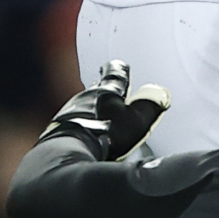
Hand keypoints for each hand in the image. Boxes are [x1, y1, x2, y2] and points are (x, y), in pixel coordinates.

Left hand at [43, 60, 173, 160]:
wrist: (68, 151)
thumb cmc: (106, 134)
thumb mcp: (137, 120)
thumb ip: (150, 105)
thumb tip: (159, 92)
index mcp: (107, 90)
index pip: (115, 72)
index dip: (119, 69)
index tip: (120, 66)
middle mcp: (85, 96)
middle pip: (97, 88)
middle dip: (105, 90)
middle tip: (111, 91)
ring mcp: (69, 111)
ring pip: (84, 105)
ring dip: (93, 109)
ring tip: (99, 116)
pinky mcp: (59, 129)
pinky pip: (73, 121)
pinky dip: (81, 124)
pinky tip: (85, 134)